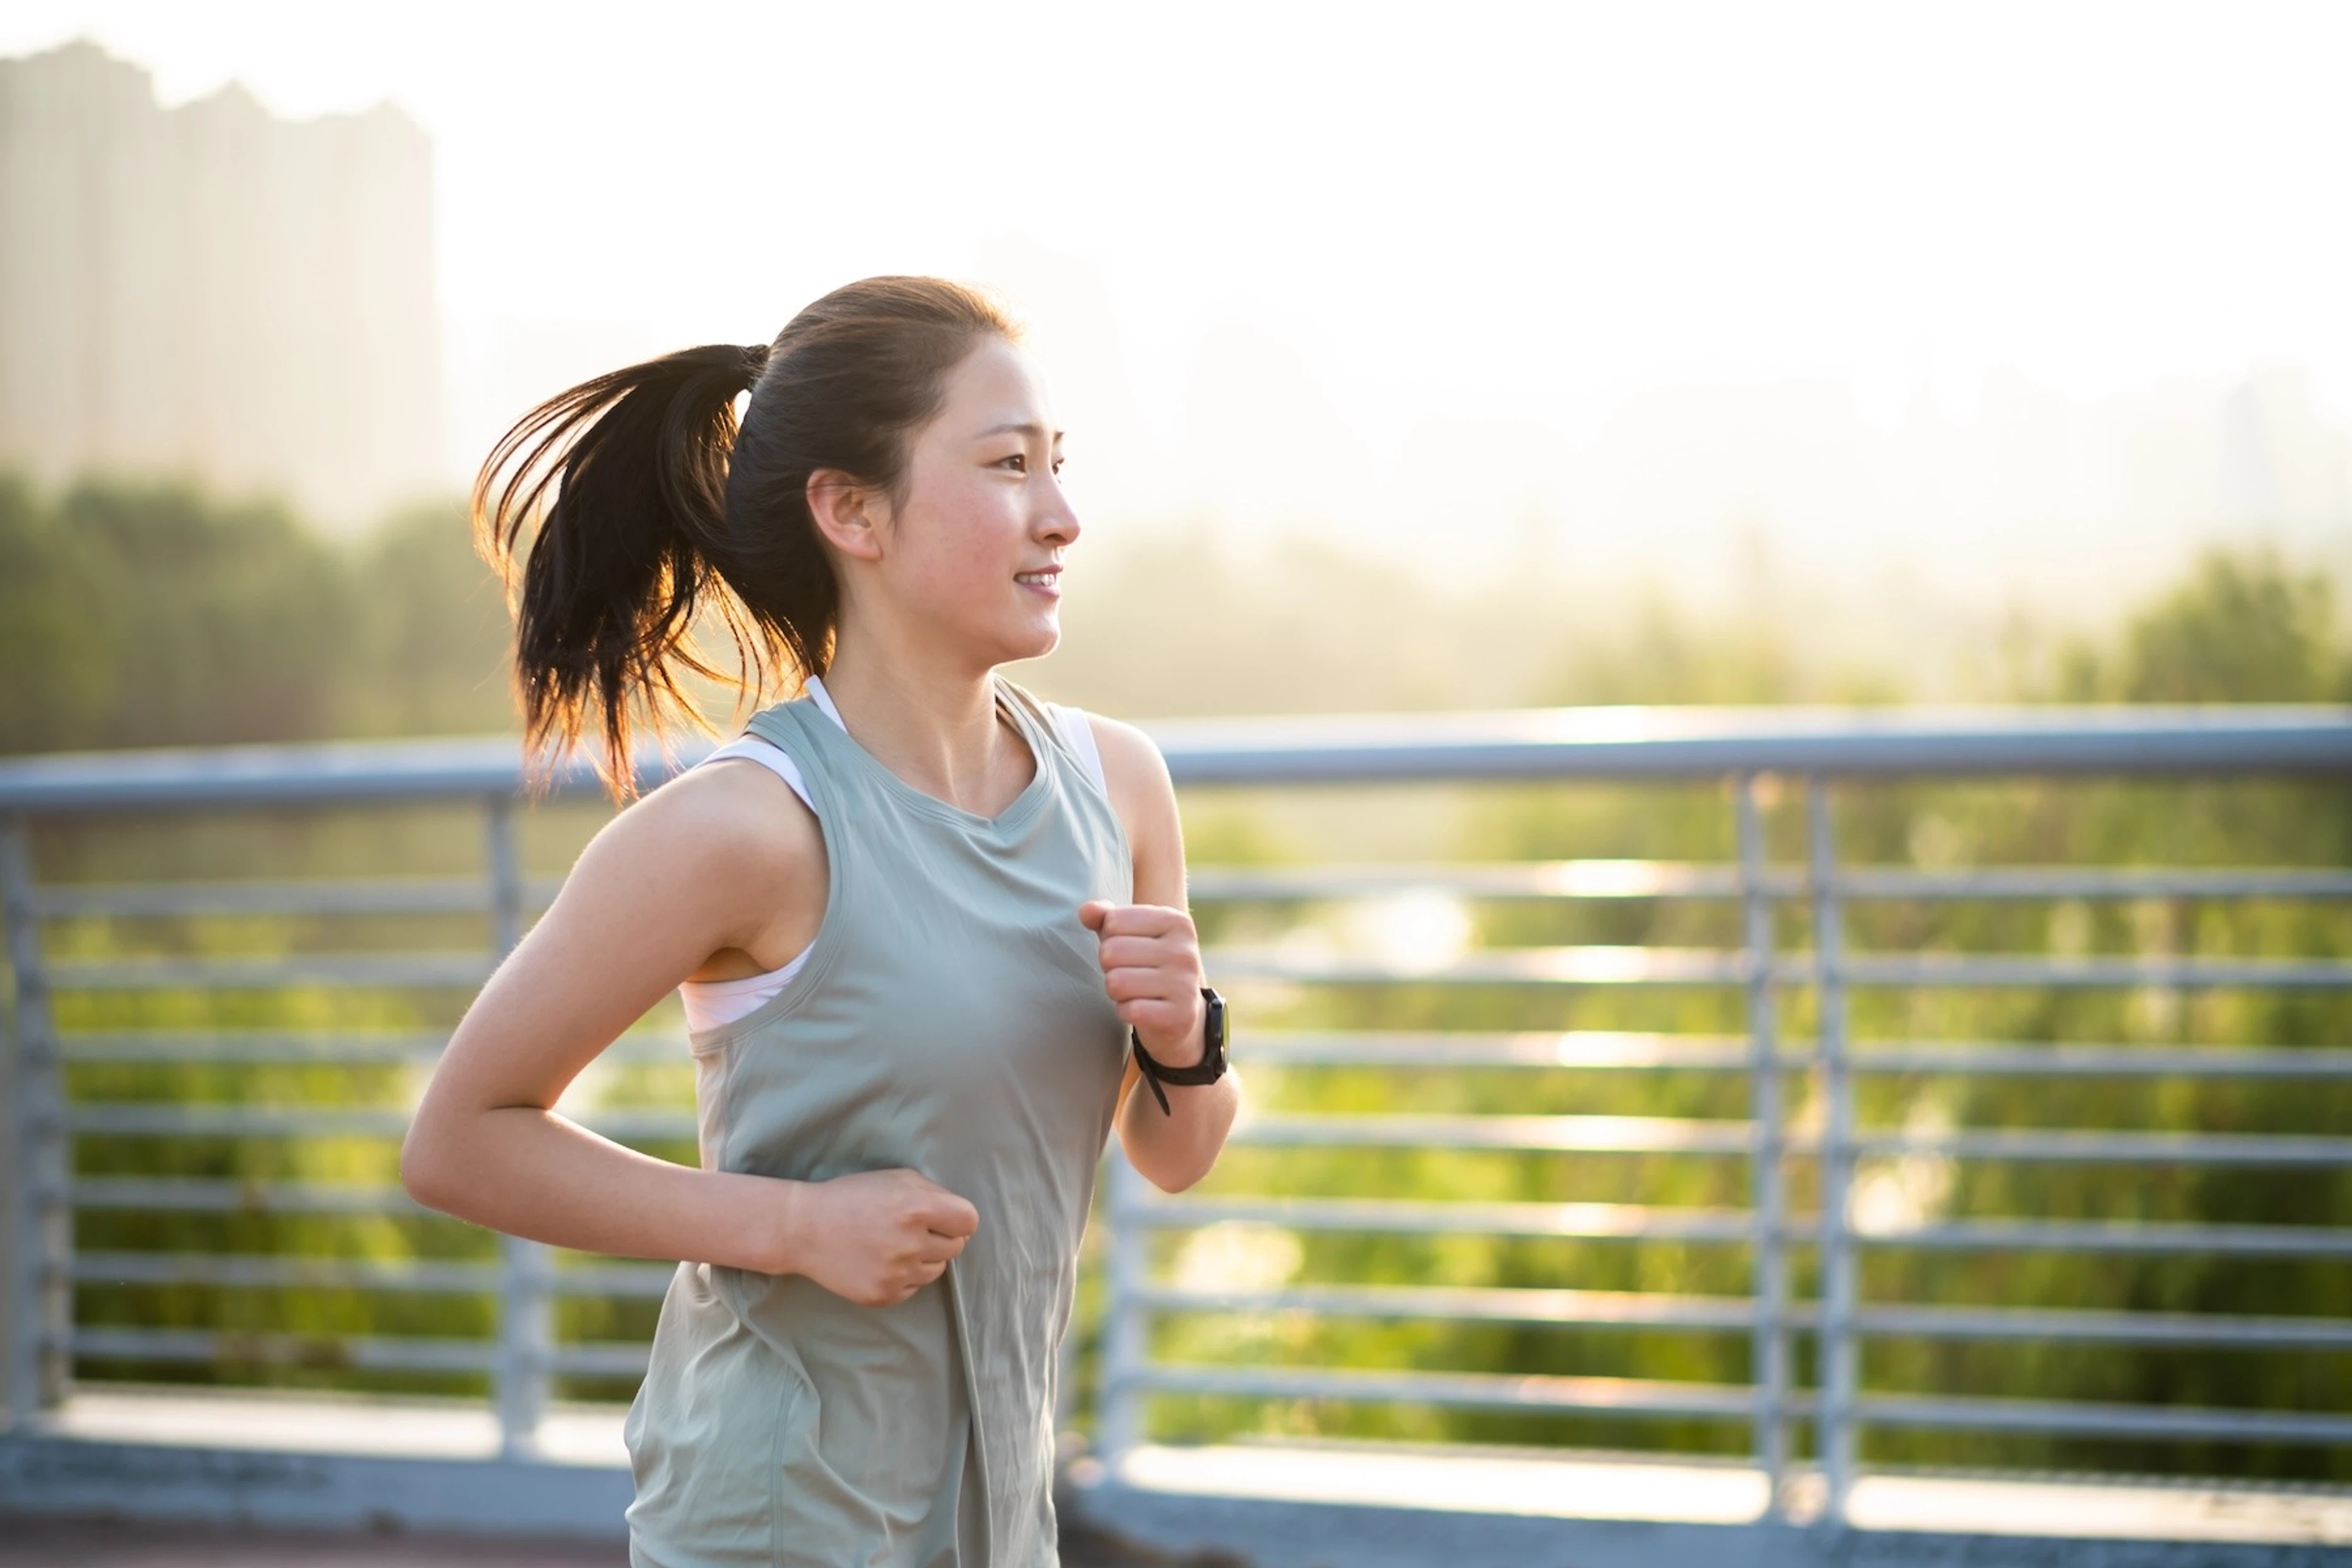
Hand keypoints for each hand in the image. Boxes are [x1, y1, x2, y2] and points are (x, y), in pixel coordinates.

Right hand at [780, 1168, 977, 1306]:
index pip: (969, 1221)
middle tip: (915, 1229)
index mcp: (916, 1208)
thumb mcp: (897, 1179)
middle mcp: (910, 1244)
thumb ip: (935, 1193)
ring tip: (895, 1244)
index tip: (946, 1218)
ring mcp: (896, 1274)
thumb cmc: (853, 1196)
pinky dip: (905, 1276)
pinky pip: (914, 1288)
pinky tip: (881, 1261)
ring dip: (924, 1257)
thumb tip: (962, 1217)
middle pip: (956, 1247)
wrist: (805, 1229)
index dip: (959, 1218)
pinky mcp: (883, 1296)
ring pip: (937, 1270)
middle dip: (942, 1236)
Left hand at [1079, 901, 1206, 1066]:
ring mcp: (1185, 984)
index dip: (1110, 939)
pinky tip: (1142, 1009)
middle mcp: (1185, 950)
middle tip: (1129, 973)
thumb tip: (1086, 910)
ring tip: (1134, 991)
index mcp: (1176, 921)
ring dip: (1116, 991)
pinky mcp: (1181, 1016)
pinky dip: (1126, 1012)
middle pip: (1111, 952)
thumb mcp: (1127, 934)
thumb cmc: (1145, 963)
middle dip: (1110, 967)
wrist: (1179, 1009)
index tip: (1130, 950)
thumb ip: (1104, 916)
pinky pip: (1129, 1010)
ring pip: (1116, 983)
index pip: (1113, 921)